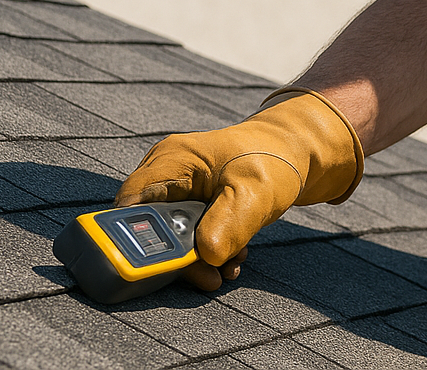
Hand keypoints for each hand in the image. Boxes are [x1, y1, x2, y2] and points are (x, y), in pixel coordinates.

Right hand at [115, 89, 363, 284]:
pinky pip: (186, 236)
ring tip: (232, 263)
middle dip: (180, 257)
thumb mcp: (254, 193)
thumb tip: (205, 256)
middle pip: (148, 227)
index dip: (139, 239)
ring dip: (199, 259)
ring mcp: (177, 189)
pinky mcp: (190, 204)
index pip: (130, 205)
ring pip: (169, 237)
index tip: (171, 267)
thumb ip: (228, 223)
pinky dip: (207, 251)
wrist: (296, 153)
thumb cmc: (273, 160)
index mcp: (171, 161)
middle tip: (213, 274)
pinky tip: (232, 257)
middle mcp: (166, 174)